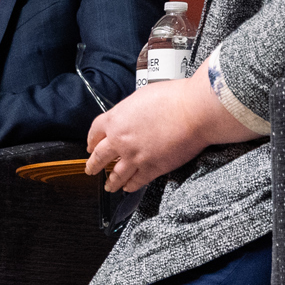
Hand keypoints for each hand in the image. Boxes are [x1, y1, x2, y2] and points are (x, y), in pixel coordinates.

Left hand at [83, 59, 261, 192]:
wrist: (194, 112)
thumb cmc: (173, 98)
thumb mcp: (141, 96)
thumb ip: (130, 111)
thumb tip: (130, 117)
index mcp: (115, 119)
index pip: (95, 132)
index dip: (91, 140)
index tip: (90, 145)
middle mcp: (120, 140)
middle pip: (99, 156)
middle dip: (93, 165)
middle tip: (90, 169)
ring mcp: (135, 157)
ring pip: (116, 174)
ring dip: (111, 181)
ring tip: (109, 186)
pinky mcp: (152, 169)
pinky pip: (136, 181)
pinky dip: (130, 186)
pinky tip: (128, 188)